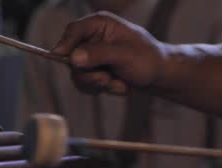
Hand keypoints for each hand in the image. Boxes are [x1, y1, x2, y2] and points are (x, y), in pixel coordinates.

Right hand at [51, 12, 168, 94]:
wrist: (158, 76)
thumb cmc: (147, 59)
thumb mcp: (125, 55)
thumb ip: (99, 54)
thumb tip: (73, 57)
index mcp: (100, 24)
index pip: (73, 31)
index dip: (65, 44)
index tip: (62, 58)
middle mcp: (92, 38)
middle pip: (71, 57)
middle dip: (90, 73)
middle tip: (106, 79)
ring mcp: (90, 55)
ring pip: (77, 74)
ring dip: (98, 83)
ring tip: (117, 82)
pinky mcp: (91, 70)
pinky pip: (84, 84)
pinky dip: (101, 89)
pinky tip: (117, 84)